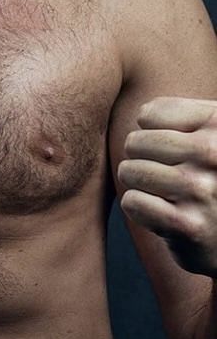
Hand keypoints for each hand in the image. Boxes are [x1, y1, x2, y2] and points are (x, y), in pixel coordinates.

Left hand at [118, 96, 216, 277]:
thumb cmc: (212, 177)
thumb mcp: (211, 136)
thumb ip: (183, 115)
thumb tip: (142, 112)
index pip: (149, 114)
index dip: (150, 132)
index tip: (173, 148)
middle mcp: (215, 154)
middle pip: (135, 142)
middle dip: (140, 159)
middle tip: (166, 174)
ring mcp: (203, 190)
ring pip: (130, 171)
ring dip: (139, 184)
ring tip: (165, 192)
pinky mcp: (189, 225)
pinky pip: (132, 202)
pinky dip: (139, 208)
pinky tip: (163, 212)